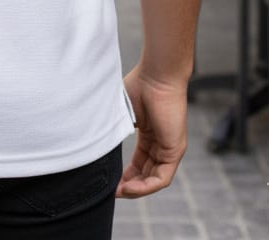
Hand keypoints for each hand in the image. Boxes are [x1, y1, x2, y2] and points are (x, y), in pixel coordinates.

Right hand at [115, 65, 187, 197]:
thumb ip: (112, 128)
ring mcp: (169, 147)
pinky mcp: (175, 150)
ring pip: (153, 180)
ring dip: (135, 189)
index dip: (123, 174)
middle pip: (145, 174)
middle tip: (110, 191)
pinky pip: (162, 178)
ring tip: (117, 192)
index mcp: (148, 133)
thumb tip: (93, 143)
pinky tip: (129, 187)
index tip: (107, 181)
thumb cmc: (139, 85)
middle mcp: (160, 143)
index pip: (137, 162)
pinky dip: (146, 186)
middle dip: (128, 186)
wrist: (156, 75)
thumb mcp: (121, 112)